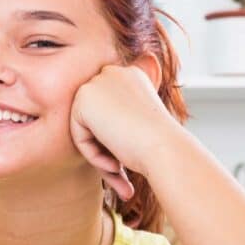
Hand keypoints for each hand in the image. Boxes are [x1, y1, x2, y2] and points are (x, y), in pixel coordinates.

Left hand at [70, 64, 181, 200]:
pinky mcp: (84, 98)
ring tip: (120, 170)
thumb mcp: (140, 128)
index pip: (109, 112)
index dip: (117, 140)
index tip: (129, 160)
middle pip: (94, 119)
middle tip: (121, 172)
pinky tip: (116, 163)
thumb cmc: (160, 146)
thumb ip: (119, 125)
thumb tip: (103, 140)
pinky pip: (79, 135)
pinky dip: (93, 155)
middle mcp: (114, 73)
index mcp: (131, 76)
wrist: (166, 149)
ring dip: (100, 154)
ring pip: (85, 129)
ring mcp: (98, 82)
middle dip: (104, 148)